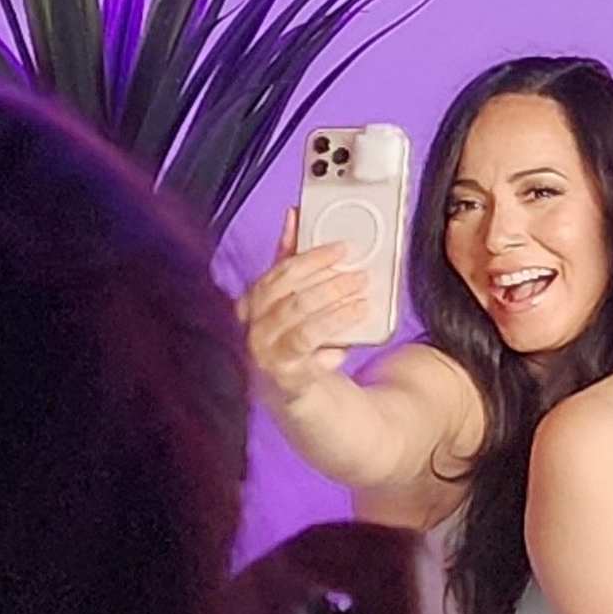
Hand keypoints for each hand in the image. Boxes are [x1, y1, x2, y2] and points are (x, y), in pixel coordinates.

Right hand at [244, 228, 383, 417]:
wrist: (297, 398)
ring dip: (336, 312)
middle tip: (360, 276)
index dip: (312, 258)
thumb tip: (294, 215)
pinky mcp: (285, 383)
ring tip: (362, 303)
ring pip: (302, 328)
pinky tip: (346, 345)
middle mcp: (250, 332)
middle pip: (291, 300)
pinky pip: (310, 359)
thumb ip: (290, 261)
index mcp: (249, 305)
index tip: (343, 248)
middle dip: (329, 285)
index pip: (279, 275)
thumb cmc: (292, 340)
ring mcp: (264, 359)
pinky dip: (331, 348)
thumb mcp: (290, 299)